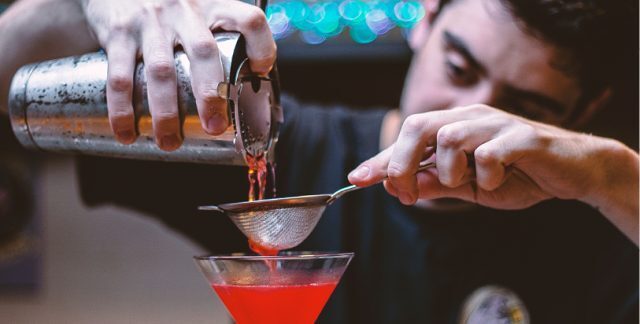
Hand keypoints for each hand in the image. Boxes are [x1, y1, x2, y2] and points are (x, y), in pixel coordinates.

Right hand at [80, 0, 275, 149]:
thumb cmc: (168, 9)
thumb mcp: (199, 11)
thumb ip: (220, 39)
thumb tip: (250, 83)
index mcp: (213, 7)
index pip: (249, 19)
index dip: (262, 47)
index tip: (260, 72)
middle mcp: (185, 11)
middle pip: (204, 52)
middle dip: (211, 96)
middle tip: (214, 127)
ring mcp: (150, 21)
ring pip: (161, 72)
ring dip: (166, 114)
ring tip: (169, 142)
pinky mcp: (118, 32)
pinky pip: (120, 77)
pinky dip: (122, 111)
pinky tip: (127, 133)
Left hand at [349, 104, 636, 212]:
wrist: (572, 173)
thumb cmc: (516, 175)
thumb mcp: (468, 187)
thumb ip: (436, 184)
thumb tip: (398, 187)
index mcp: (455, 126)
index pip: (408, 137)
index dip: (380, 159)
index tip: (355, 179)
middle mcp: (471, 118)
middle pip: (419, 126)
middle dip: (402, 163)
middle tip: (406, 193)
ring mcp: (496, 124)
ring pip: (449, 136)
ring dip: (448, 171)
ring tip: (465, 185)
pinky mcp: (522, 136)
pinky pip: (488, 153)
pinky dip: (485, 175)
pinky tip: (496, 181)